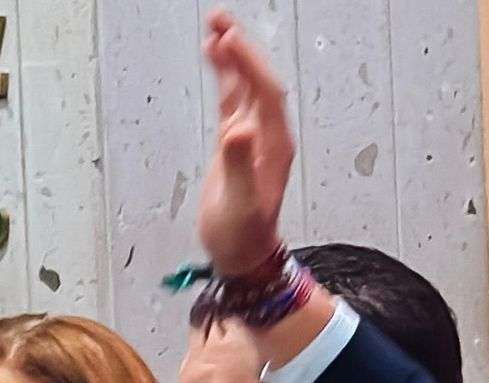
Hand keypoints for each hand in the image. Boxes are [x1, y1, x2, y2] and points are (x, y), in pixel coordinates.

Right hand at [199, 11, 292, 275]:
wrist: (243, 254)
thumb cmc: (243, 235)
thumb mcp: (239, 203)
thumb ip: (239, 166)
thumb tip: (239, 131)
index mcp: (275, 147)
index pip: (268, 94)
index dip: (252, 65)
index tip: (231, 40)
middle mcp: (268, 137)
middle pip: (260, 81)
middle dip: (243, 49)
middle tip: (220, 19)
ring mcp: (252, 136)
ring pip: (245, 85)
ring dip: (233, 55)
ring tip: (215, 24)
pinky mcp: (236, 141)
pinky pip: (233, 98)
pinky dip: (224, 74)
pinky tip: (213, 54)